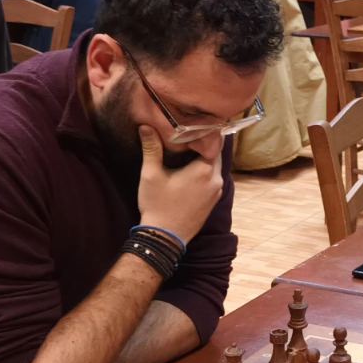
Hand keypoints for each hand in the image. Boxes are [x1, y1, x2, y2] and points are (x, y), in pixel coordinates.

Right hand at [136, 125, 223, 245]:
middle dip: (203, 144)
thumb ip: (151, 148)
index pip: (213, 142)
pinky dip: (205, 172)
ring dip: (204, 159)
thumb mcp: (151, 175)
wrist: (164, 238)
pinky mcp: (213, 201)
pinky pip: (213, 179)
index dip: (203, 132)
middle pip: (215, 153)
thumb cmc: (158, 205)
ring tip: (188, 150)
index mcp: (204, 170)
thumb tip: (145, 126)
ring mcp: (217, 192)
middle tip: (188, 135)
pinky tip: (190, 170)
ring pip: (215, 167)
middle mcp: (216, 179)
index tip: (191, 124)